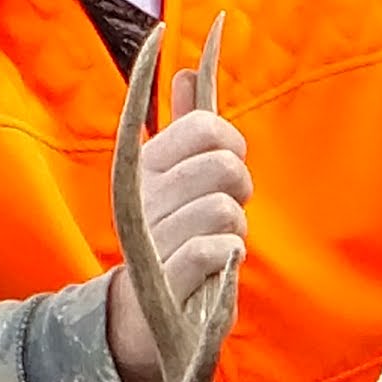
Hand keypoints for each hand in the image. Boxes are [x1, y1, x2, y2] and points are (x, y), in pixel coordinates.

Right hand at [106, 104, 248, 381]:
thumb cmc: (168, 235)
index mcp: (144, 165)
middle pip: (224, 164)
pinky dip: (227, 256)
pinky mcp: (167, 278)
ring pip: (224, 209)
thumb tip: (187, 69)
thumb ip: (183, 125)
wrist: (144, 311)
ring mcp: (152, 237)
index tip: (226, 161)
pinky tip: (215, 265)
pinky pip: (216, 248)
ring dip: (233, 230)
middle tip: (224, 207)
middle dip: (238, 188)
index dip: (231, 142)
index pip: (204, 125)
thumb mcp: (172, 176)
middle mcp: (143, 196)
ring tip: (215, 242)